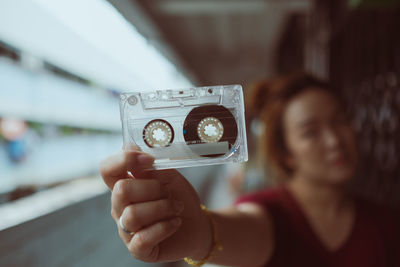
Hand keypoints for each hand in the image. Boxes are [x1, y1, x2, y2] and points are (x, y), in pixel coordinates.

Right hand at [99, 147, 211, 262]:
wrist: (197, 223)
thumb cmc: (178, 197)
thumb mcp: (169, 176)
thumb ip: (150, 165)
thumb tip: (130, 147)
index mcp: (124, 184)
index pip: (107, 169)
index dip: (124, 160)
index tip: (149, 160)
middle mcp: (120, 207)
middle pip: (121, 190)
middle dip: (153, 188)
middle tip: (169, 192)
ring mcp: (126, 229)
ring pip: (133, 215)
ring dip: (163, 208)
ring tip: (176, 207)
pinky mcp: (137, 249)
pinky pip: (142, 238)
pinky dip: (165, 227)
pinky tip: (175, 222)